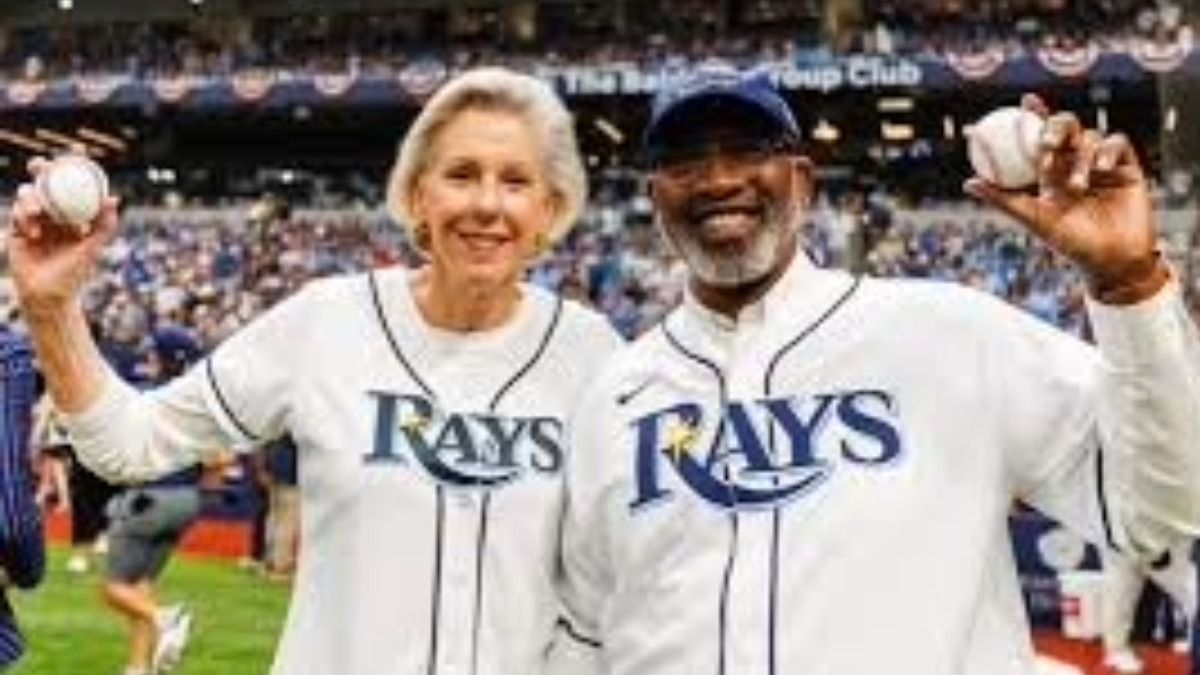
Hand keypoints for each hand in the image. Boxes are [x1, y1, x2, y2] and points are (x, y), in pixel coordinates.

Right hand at [7, 156, 119, 316]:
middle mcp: (55, 213)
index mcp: (75, 214)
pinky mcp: (17, 229)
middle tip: (41, 165)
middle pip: (45, 182)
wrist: (48, 296)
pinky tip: (31, 232)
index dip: (75, 165)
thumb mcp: (91, 248)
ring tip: (36, 213)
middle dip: (41, 168)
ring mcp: (35, 220)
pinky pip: (16, 212)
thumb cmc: (75, 274)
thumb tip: (114, 199)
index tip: (79, 149)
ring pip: (28, 194)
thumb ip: (103, 225)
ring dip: (30, 198)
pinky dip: (23, 217)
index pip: (76, 184)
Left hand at [965, 94, 1168, 304]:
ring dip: (1081, 158)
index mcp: (1050, 170)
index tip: (1025, 102)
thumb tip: (968, 183)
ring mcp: (1102, 163)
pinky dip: (1108, 150)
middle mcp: (1074, 162)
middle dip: (1057, 127)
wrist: (1110, 261)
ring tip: (1077, 187)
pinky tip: (1102, 167)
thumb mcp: (1035, 219)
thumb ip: (1004, 199)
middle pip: (1067, 128)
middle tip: (1047, 142)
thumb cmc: (1070, 243)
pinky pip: (1118, 144)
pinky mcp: (1127, 167)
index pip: (1040, 136)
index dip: (1034, 115)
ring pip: (1090, 138)